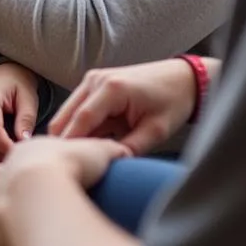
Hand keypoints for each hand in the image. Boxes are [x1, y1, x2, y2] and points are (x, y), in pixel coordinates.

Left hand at [0, 136, 130, 245]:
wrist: (40, 189)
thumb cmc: (70, 166)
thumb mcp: (98, 151)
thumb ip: (110, 151)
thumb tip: (124, 152)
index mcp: (25, 153)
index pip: (30, 163)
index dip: (43, 174)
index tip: (55, 184)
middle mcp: (2, 175)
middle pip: (10, 187)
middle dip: (24, 199)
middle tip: (45, 214)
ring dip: (12, 224)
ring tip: (35, 237)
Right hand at [49, 57, 212, 154]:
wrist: (181, 79)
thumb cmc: (172, 101)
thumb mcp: (156, 131)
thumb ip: (131, 149)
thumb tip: (109, 166)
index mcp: (112, 88)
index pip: (82, 119)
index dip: (71, 143)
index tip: (65, 163)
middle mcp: (96, 80)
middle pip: (66, 115)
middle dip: (64, 140)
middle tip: (69, 165)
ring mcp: (92, 80)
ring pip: (68, 113)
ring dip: (70, 134)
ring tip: (78, 157)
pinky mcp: (92, 84)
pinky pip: (76, 109)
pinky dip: (77, 127)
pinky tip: (86, 144)